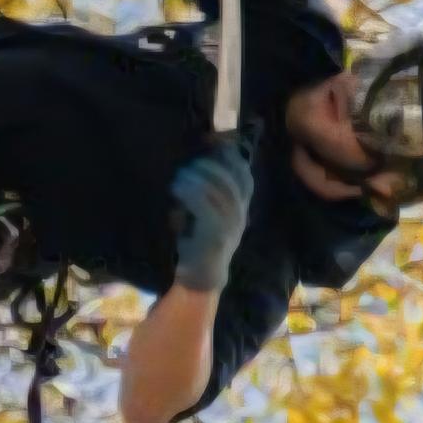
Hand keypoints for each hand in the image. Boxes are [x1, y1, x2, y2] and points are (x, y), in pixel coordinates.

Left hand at [170, 132, 254, 291]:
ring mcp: (230, 227)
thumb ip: (209, 192)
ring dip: (200, 176)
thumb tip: (194, 160)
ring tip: (181, 172)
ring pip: (221, 191)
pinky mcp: (216, 237)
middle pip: (233, 179)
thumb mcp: (209, 214)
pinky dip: (192, 193)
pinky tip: (178, 187)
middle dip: (212, 163)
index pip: (244, 174)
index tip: (211, 141)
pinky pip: (207, 208)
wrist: (200, 281)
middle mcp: (240, 215)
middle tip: (190, 159)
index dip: (229, 155)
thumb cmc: (198, 244)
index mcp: (240, 208)